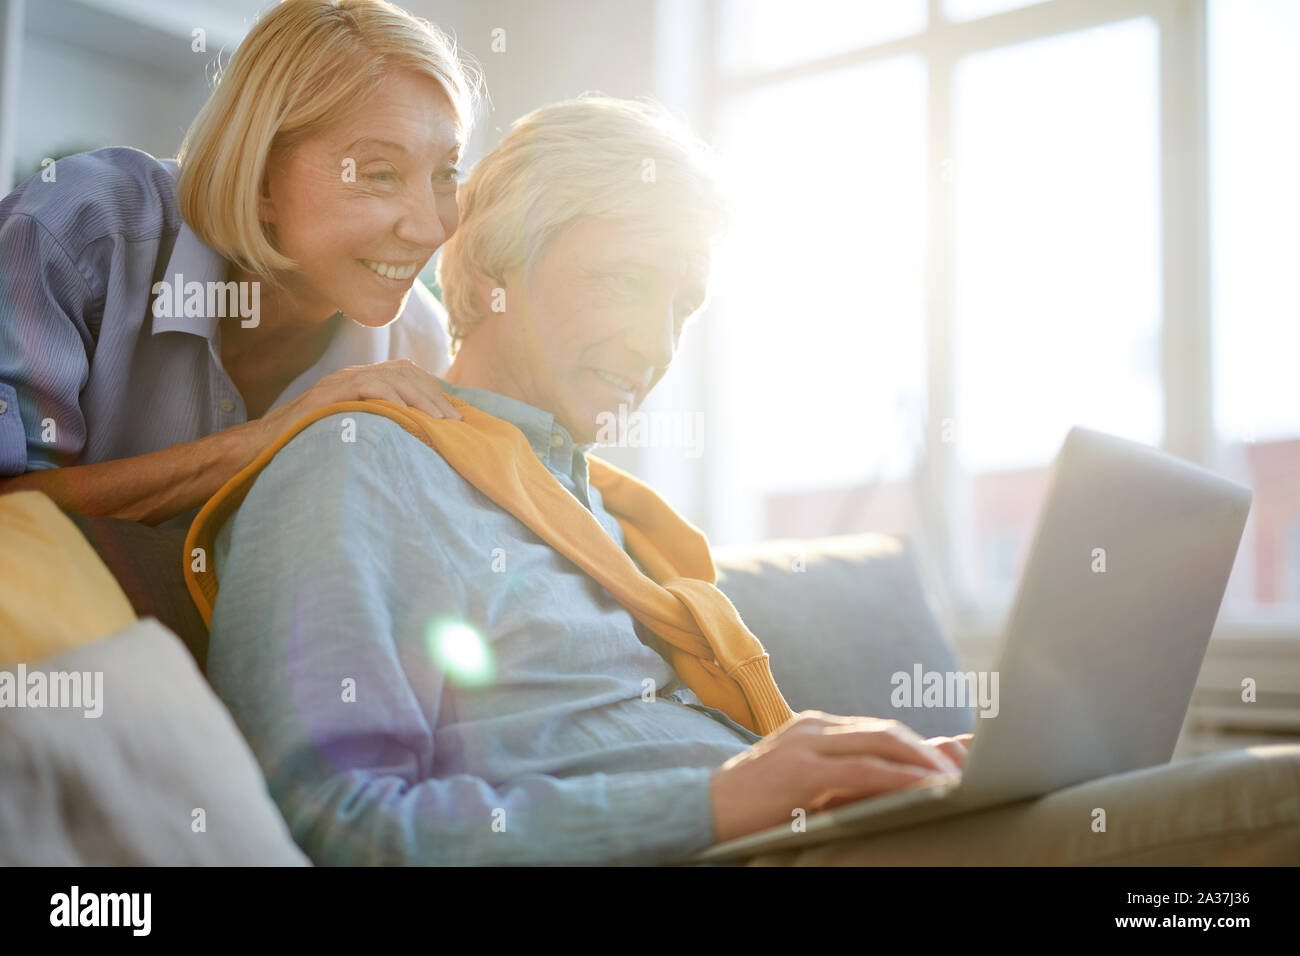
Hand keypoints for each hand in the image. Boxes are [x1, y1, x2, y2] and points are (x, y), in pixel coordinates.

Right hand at [248, 358, 461, 450]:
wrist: (265, 446)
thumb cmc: (311, 444)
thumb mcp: (355, 431)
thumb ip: (380, 425)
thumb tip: (417, 440)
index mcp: (362, 381)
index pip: (407, 373)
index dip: (433, 390)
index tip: (453, 414)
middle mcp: (354, 374)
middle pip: (406, 372)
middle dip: (435, 395)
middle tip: (455, 421)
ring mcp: (341, 380)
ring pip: (393, 377)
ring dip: (422, 399)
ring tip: (440, 420)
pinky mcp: (330, 392)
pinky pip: (368, 386)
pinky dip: (392, 398)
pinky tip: (409, 414)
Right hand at [709, 711, 966, 844]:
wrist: (697, 808)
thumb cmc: (749, 805)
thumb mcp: (798, 784)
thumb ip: (836, 779)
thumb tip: (888, 788)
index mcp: (814, 728)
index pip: (877, 731)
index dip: (919, 746)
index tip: (953, 762)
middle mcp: (813, 728)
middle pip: (886, 732)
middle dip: (929, 752)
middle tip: (964, 775)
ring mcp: (806, 744)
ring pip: (880, 743)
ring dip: (923, 763)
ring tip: (953, 783)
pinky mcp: (801, 770)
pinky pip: (863, 770)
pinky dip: (899, 778)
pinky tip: (923, 789)